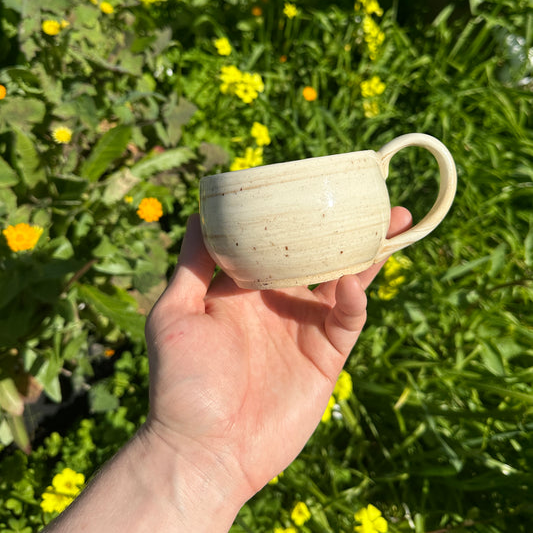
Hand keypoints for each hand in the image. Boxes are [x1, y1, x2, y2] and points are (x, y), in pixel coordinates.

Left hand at [143, 206, 411, 502]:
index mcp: (245, 287)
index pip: (277, 241)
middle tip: (372, 196)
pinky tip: (353, 281)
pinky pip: (347, 320)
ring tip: (392, 221)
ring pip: (344, 280)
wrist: (202, 451)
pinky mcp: (325, 357)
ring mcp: (304, 328)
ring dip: (369, 252)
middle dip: (346, 227)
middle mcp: (279, 301)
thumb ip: (192, 265)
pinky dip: (354, 298)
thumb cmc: (180, 383)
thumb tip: (201, 213)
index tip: (315, 184)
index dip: (297, 215)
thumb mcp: (175, 313)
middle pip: (320, 255)